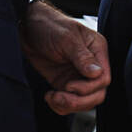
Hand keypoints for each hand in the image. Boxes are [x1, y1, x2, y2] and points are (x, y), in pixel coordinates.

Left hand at [19, 0, 111, 114]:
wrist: (27, 27)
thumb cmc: (48, 25)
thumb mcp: (66, 38)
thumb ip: (82, 57)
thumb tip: (97, 73)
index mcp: (97, 50)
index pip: (103, 78)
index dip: (88, 87)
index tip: (69, 85)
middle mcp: (91, 64)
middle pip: (97, 93)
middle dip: (79, 100)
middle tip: (60, 96)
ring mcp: (78, 75)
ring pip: (85, 101)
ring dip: (69, 105)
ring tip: (52, 97)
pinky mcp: (64, 82)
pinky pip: (70, 101)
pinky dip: (61, 105)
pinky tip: (50, 97)